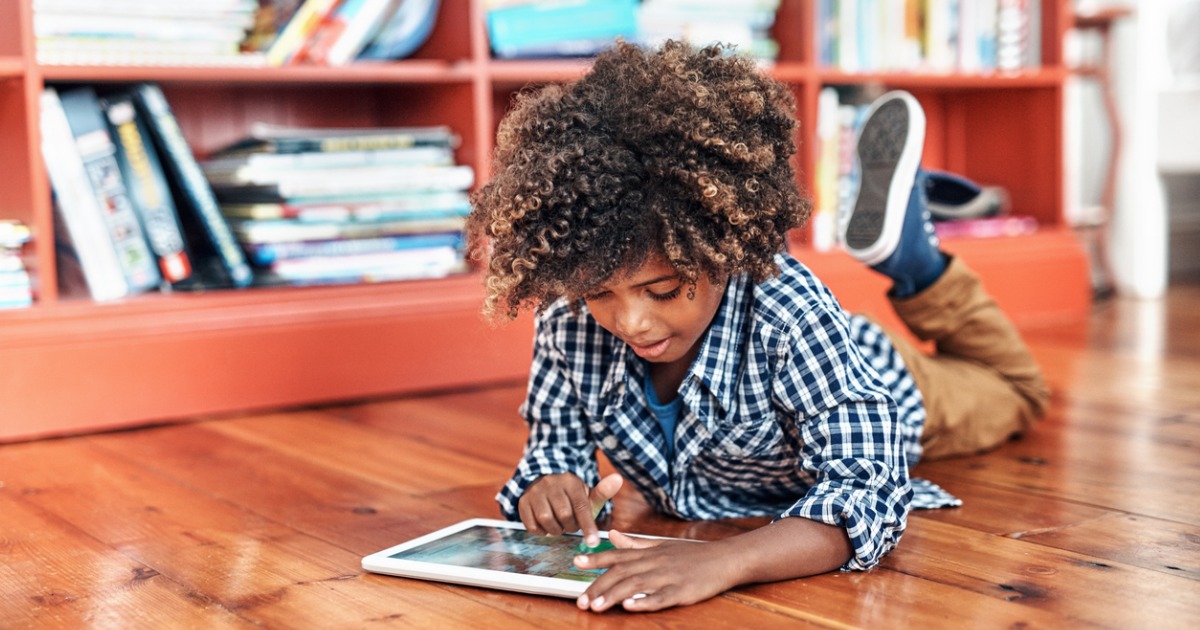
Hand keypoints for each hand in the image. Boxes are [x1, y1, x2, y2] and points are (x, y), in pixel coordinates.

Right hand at [518, 472, 622, 546]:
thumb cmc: (570, 496)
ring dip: (555, 530)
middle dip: (570, 526)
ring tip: (559, 526)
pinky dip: (541, 532)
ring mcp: (535, 492)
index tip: (593, 543)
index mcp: (571, 481)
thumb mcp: (586, 494)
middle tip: (571, 525)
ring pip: (547, 520)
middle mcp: (551, 483)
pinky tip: (546, 527)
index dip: (588, 526)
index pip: (581, 506)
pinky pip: (532, 525)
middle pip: (564, 515)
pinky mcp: (522, 502)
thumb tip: (619, 478)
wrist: (542, 484)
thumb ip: (603, 492)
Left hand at [572, 530, 738, 612]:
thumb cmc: (693, 554)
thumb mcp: (662, 545)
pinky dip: (644, 601)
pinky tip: (630, 606)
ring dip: (614, 596)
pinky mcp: (681, 592)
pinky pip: (660, 597)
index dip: (596, 558)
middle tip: (580, 601)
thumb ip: (635, 543)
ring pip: (636, 585)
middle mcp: (655, 562)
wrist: (725, 559)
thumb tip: (612, 535)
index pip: (617, 554)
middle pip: (621, 574)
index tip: (576, 562)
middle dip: (599, 587)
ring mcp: (668, 577)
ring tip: (597, 607)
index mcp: (649, 552)